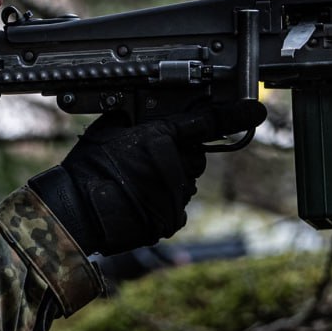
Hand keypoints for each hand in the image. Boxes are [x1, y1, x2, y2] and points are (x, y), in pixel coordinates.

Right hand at [29, 99, 265, 255]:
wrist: (76, 211)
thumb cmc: (87, 169)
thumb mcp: (106, 129)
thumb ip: (131, 118)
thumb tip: (137, 111)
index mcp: (160, 138)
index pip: (205, 123)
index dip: (233, 116)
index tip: (255, 111)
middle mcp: (173, 165)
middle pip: (193, 158)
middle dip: (178, 158)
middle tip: (148, 163)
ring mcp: (174, 195)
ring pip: (184, 184)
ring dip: (168, 183)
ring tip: (136, 187)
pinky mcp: (171, 220)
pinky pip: (176, 208)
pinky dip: (162, 205)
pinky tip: (138, 203)